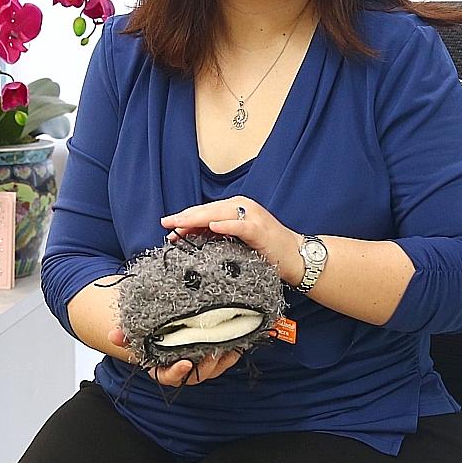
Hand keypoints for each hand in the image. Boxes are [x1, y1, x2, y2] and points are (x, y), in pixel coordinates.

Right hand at [107, 326, 241, 386]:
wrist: (164, 331)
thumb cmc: (151, 337)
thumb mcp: (137, 336)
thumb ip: (126, 337)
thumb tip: (113, 335)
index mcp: (163, 369)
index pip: (169, 377)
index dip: (177, 373)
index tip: (184, 364)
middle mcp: (183, 370)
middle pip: (196, 374)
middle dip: (206, 365)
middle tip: (213, 352)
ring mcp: (200, 365)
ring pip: (213, 369)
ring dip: (223, 360)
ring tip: (229, 345)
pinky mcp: (214, 357)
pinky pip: (226, 360)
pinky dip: (234, 352)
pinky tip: (240, 342)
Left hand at [159, 196, 302, 287]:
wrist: (295, 256)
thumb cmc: (267, 249)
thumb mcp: (238, 240)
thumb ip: (219, 234)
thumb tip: (193, 237)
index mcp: (236, 208)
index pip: (205, 211)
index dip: (185, 219)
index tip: (168, 227)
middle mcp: (242, 207)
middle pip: (207, 210)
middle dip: (185, 218)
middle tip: (166, 224)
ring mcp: (252, 216)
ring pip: (218, 214)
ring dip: (197, 219)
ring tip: (180, 224)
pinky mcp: (260, 229)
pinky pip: (239, 225)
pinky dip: (225, 225)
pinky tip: (212, 227)